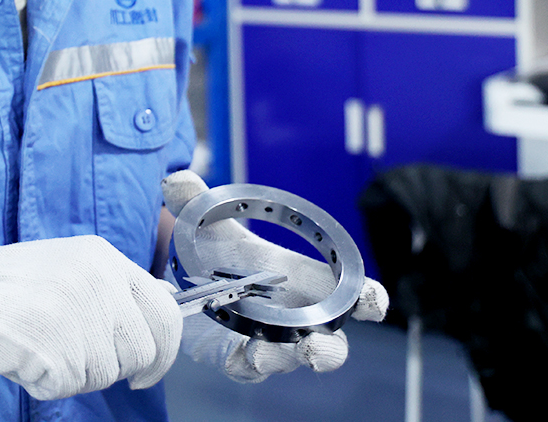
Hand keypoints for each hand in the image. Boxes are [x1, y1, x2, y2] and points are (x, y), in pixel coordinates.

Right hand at [0, 236, 181, 399]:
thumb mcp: (59, 268)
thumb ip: (104, 290)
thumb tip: (147, 326)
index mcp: (99, 256)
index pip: (164, 310)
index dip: (162, 350)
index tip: (146, 369)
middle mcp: (92, 276)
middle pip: (140, 350)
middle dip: (110, 368)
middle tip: (69, 360)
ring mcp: (71, 308)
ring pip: (103, 373)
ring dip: (69, 375)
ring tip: (33, 347)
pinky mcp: (47, 340)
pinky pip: (66, 386)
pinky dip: (42, 382)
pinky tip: (18, 355)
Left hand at [162, 170, 388, 382]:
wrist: (189, 287)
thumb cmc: (223, 255)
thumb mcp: (212, 226)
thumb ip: (196, 201)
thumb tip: (175, 178)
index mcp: (308, 282)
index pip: (354, 297)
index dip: (370, 300)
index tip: (372, 302)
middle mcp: (298, 318)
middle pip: (331, 342)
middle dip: (329, 349)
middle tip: (317, 345)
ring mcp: (272, 341)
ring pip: (291, 359)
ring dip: (284, 359)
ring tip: (267, 352)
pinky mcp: (241, 358)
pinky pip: (250, 367)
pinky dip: (250, 363)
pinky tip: (245, 355)